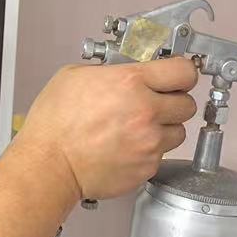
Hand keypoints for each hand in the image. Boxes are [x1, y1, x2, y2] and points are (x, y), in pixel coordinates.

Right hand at [13, 58, 199, 201]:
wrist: (49, 165)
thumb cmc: (54, 124)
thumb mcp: (75, 76)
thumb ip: (110, 70)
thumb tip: (126, 70)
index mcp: (130, 82)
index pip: (183, 71)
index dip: (182, 72)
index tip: (177, 76)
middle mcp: (146, 111)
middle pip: (188, 103)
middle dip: (174, 102)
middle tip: (156, 104)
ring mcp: (149, 142)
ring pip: (178, 132)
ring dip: (164, 129)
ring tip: (138, 129)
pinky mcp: (147, 166)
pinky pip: (161, 155)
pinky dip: (148, 151)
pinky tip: (126, 147)